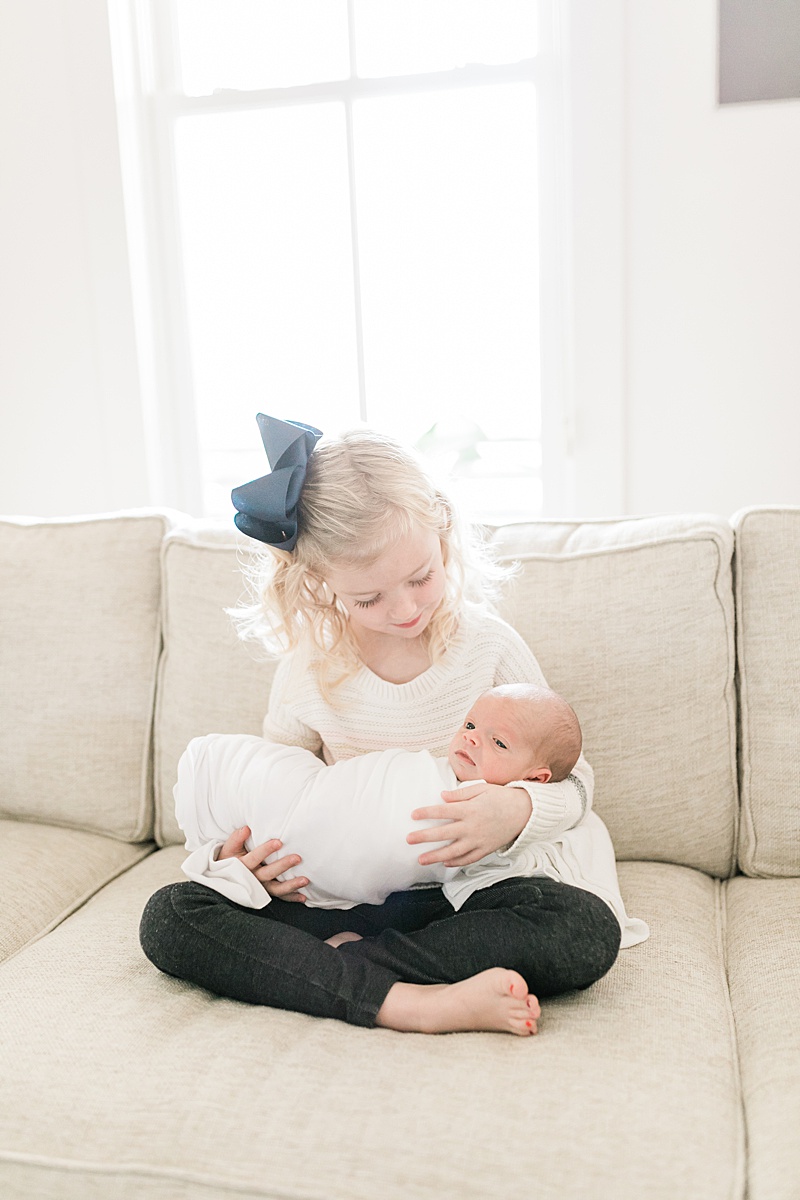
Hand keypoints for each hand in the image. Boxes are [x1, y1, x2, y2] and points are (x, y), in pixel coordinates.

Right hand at [218, 827, 308, 901]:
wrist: (222, 878)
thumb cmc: (228, 859)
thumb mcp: (228, 849)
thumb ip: (236, 838)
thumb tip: (247, 828)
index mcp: (242, 866)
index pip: (254, 858)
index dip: (266, 850)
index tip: (279, 842)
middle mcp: (252, 879)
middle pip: (268, 873)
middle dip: (283, 866)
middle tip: (297, 858)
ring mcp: (260, 888)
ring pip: (276, 889)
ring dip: (291, 885)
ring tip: (305, 880)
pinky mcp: (265, 894)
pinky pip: (279, 898)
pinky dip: (291, 897)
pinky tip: (303, 896)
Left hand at [406, 784, 531, 866]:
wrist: (525, 811)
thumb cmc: (502, 797)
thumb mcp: (481, 789)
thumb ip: (460, 794)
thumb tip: (442, 796)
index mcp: (470, 809)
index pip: (443, 812)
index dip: (426, 813)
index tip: (413, 815)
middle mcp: (473, 826)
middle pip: (444, 833)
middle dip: (424, 837)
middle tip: (409, 839)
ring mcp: (479, 840)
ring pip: (454, 851)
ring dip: (435, 856)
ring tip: (421, 860)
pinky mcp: (486, 849)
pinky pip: (469, 859)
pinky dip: (456, 862)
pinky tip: (445, 863)